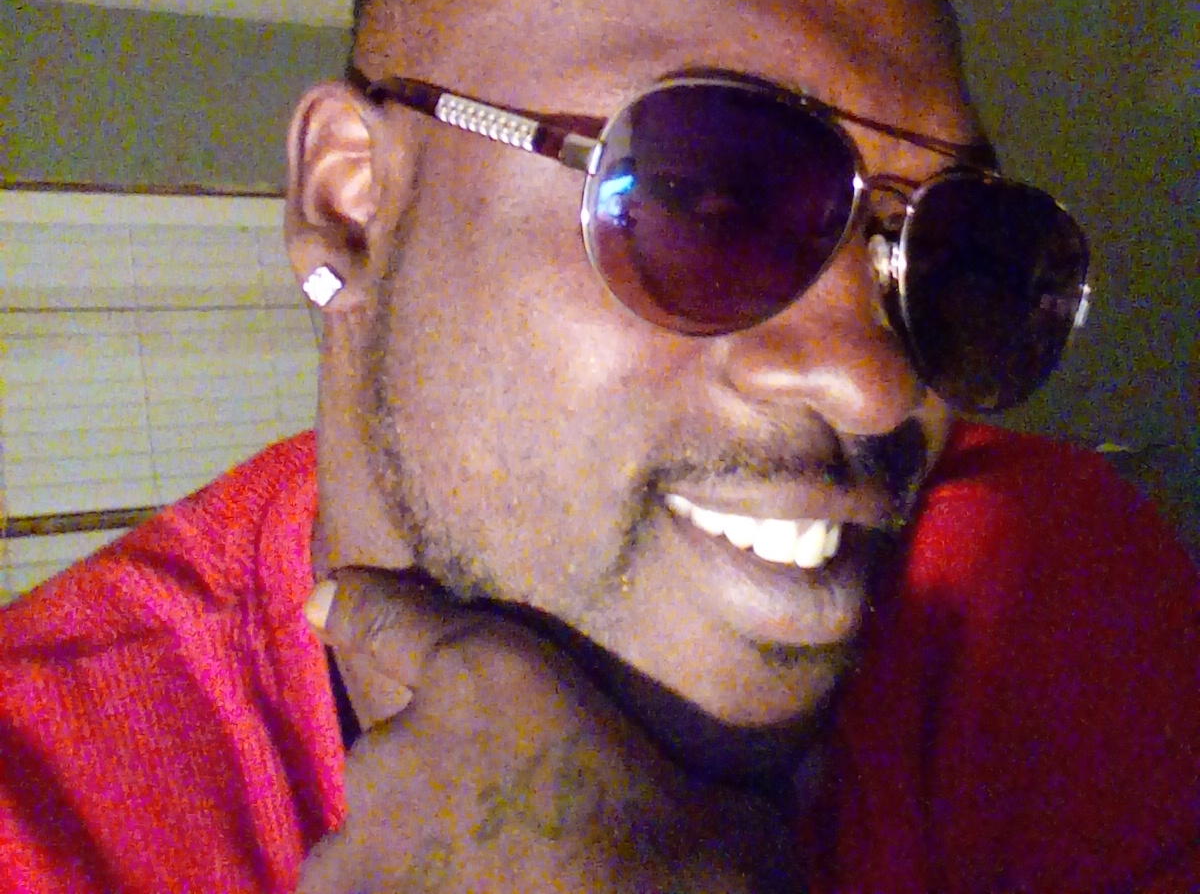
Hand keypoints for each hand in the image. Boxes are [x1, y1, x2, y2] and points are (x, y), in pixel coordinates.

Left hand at [298, 569, 801, 892]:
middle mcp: (406, 740)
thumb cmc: (704, 884)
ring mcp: (362, 843)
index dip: (356, 604)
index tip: (328, 599)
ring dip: (411, 865)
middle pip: (399, 750)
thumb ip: (727, 764)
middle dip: (437, 788)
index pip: (387, 614)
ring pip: (371, 844)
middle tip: (513, 845)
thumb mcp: (737, 810)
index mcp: (491, 676)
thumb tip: (810, 759)